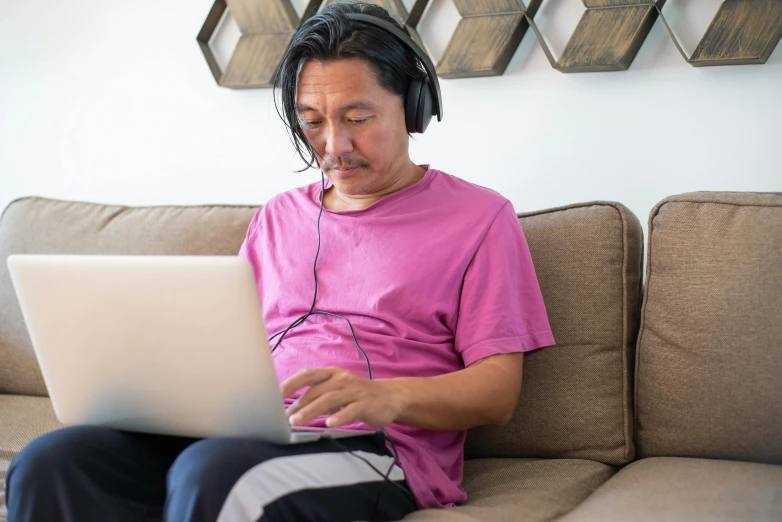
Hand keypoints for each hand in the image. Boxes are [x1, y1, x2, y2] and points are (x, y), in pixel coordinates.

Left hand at [280, 367, 405, 428]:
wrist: (391, 397)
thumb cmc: (357, 395)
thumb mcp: (337, 390)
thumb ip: (318, 396)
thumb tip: (292, 410)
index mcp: (332, 374)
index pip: (308, 375)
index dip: (291, 383)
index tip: (275, 394)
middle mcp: (342, 379)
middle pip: (317, 390)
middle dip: (299, 404)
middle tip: (285, 418)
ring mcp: (354, 391)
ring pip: (330, 399)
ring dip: (311, 410)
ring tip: (297, 422)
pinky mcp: (366, 403)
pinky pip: (351, 410)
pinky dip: (340, 416)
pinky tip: (329, 424)